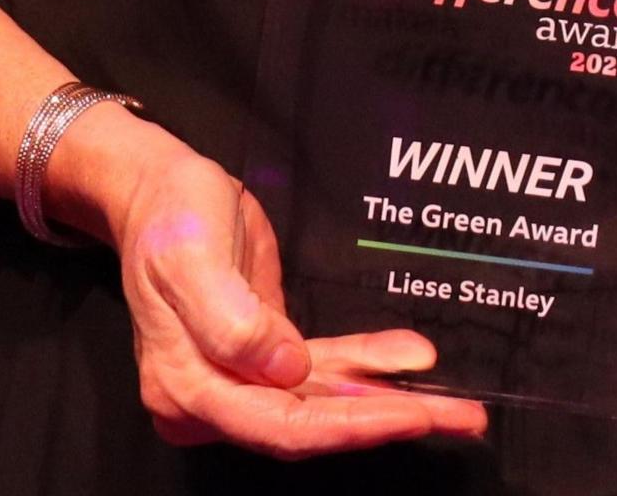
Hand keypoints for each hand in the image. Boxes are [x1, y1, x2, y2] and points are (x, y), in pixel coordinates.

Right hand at [101, 130, 490, 455]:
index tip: (411, 415)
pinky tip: (408, 355)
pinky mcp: (266, 357)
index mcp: (187, 387)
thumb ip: (233, 321)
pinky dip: (368, 364)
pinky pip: (324, 371)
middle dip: (386, 421)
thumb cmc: (170, 218)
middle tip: (459, 417)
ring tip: (457, 404)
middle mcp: (213, 397)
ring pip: (326, 403)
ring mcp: (240, 379)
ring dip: (391, 398)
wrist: (157, 190)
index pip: (280, 425)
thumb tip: (286, 367)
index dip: (350, 426)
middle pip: (310, 425)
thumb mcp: (191, 258)